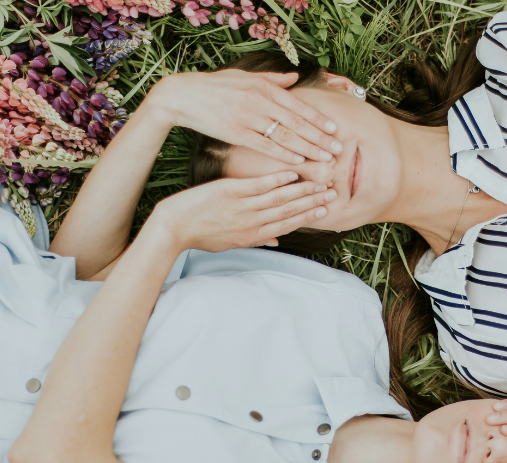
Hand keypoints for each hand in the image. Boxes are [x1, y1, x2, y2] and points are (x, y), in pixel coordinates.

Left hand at [147, 170, 334, 252]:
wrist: (172, 229)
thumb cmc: (200, 235)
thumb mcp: (229, 244)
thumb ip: (255, 241)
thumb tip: (276, 243)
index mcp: (252, 236)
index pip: (287, 225)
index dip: (308, 216)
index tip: (326, 209)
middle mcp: (251, 223)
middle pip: (289, 212)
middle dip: (313, 202)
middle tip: (333, 193)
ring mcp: (241, 207)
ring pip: (278, 199)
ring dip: (302, 191)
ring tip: (320, 183)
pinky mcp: (229, 192)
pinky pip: (257, 186)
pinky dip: (276, 180)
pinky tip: (291, 173)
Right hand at [149, 69, 342, 164]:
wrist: (183, 95)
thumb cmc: (216, 86)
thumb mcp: (245, 76)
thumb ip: (272, 79)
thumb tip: (294, 77)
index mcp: (264, 87)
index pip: (298, 105)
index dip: (318, 118)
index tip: (335, 129)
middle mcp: (260, 101)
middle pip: (296, 122)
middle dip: (319, 137)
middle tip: (337, 149)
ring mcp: (248, 117)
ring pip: (284, 136)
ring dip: (307, 148)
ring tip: (324, 159)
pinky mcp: (236, 133)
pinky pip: (264, 146)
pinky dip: (282, 154)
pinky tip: (297, 161)